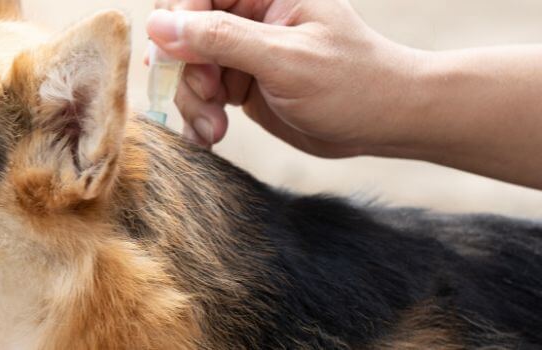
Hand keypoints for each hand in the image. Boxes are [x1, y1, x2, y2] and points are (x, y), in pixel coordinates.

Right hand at [148, 0, 421, 156]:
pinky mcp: (240, 82)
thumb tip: (159, 25)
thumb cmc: (352, 84)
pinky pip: (199, 94)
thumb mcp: (285, 60)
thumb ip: (221, 39)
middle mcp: (248, 15)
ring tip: (214, 131)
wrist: (386, 123)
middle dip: (185, 72)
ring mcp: (242, 50)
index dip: (178, 25)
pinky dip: (198, 117)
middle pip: (183, 32)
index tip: (179, 62)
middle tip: (208, 103)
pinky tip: (209, 137)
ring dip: (192, 102)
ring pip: (186, 67)